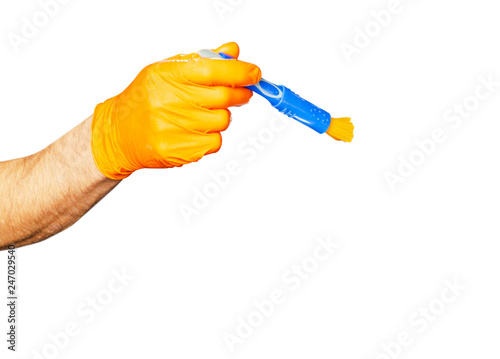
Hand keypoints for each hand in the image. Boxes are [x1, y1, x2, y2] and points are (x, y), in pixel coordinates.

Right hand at [91, 42, 260, 179]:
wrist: (118, 132)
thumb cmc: (146, 98)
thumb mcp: (167, 70)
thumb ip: (202, 61)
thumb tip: (232, 51)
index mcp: (167, 75)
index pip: (213, 70)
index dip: (240, 71)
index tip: (254, 73)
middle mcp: (169, 100)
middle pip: (224, 97)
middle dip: (240, 94)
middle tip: (242, 93)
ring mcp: (172, 128)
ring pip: (222, 121)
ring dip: (222, 116)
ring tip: (203, 114)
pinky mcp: (177, 151)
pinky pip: (215, 142)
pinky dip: (212, 137)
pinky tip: (194, 132)